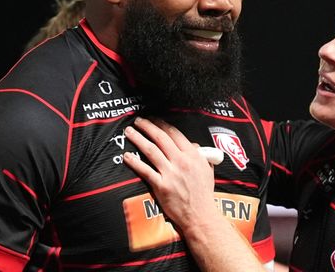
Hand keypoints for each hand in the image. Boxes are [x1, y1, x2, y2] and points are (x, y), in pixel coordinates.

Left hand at [123, 117, 219, 232]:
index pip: (175, 134)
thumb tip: (193, 145)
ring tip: (130, 132)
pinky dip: (134, 162)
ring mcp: (170, 173)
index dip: (162, 124)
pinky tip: (127, 156)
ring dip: (138, 139)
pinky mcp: (161, 186)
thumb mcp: (207, 170)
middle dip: (148, 127)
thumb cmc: (204, 194)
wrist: (200, 215)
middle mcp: (181, 161)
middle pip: (161, 138)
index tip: (154, 119)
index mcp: (193, 155)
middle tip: (139, 121)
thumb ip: (200, 155)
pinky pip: (145, 170)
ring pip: (151, 150)